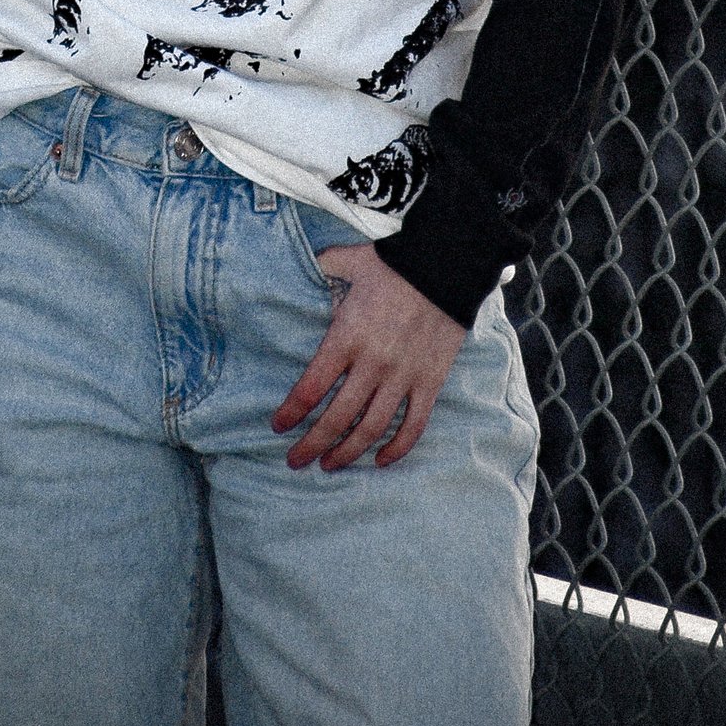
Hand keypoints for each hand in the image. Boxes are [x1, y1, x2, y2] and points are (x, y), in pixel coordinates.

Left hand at [272, 242, 467, 469]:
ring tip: (329, 465)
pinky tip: (380, 460)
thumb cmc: (394, 263)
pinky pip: (412, 426)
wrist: (446, 264)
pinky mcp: (429, 382)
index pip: (311, 387)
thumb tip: (303, 261)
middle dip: (311, 445)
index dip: (291, 412)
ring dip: (347, 453)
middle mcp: (372, 363)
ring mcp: (402, 377)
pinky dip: (397, 449)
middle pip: (336, 418)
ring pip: (371, 430)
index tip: (278, 426)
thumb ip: (324, 265)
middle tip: (296, 460)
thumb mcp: (350, 260)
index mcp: (347, 337)